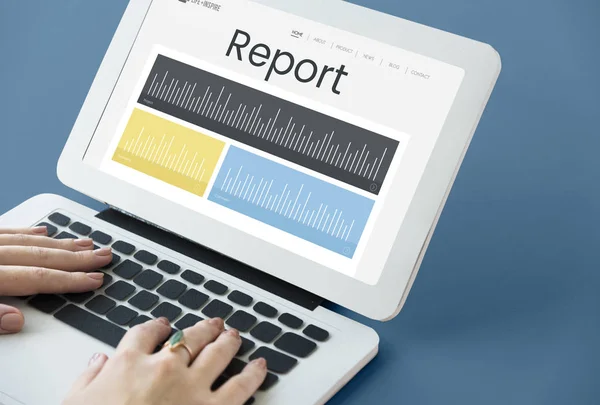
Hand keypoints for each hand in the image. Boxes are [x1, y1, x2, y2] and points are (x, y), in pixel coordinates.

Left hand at [0, 226, 111, 333]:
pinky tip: (43, 232)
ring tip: (85, 244)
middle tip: (102, 256)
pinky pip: (7, 231)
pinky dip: (28, 232)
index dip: (69, 280)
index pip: (37, 278)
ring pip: (29, 242)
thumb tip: (16, 320)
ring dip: (60, 244)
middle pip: (41, 256)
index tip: (94, 279)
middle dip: (77, 258)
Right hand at [63, 317, 266, 404]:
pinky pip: (240, 387)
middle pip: (189, 337)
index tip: (164, 325)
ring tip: (234, 335)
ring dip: (228, 341)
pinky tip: (260, 366)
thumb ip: (88, 378)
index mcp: (129, 363)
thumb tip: (98, 361)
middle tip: (212, 324)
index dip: (157, 326)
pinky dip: (253, 374)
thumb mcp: (75, 403)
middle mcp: (164, 368)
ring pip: (217, 352)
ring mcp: (191, 387)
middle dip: (203, 328)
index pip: (146, 333)